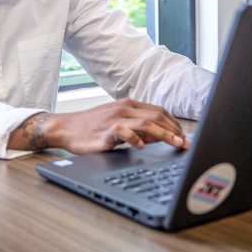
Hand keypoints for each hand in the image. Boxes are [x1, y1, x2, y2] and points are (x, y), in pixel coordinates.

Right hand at [8, 98, 189, 153]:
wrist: (65, 128)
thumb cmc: (91, 128)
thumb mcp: (117, 124)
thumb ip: (137, 129)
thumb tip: (158, 137)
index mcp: (129, 105)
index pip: (159, 111)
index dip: (174, 123)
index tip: (185, 135)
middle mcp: (124, 108)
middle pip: (157, 116)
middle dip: (175, 130)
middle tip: (186, 143)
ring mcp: (115, 118)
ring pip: (147, 123)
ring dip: (164, 134)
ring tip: (175, 144)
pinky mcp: (105, 130)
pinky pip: (124, 132)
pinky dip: (136, 138)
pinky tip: (142, 146)